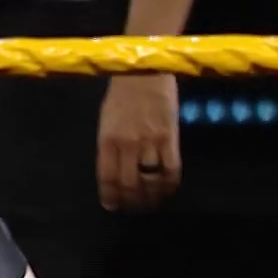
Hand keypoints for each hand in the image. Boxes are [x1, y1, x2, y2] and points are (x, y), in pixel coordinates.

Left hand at [96, 74, 182, 210]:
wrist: (145, 69)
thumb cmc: (123, 92)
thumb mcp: (107, 117)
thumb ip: (109, 143)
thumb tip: (110, 169)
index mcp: (107, 139)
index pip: (107, 177)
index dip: (110, 196)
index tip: (113, 207)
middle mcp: (126, 143)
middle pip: (129, 184)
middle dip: (130, 202)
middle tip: (134, 208)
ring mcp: (149, 141)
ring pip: (149, 181)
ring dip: (150, 198)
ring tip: (151, 204)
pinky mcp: (170, 137)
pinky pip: (171, 170)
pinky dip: (169, 186)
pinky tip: (167, 191)